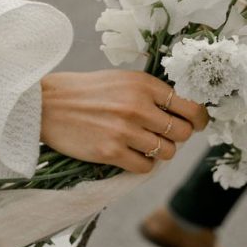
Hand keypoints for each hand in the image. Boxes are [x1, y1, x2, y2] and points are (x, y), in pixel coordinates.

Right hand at [40, 70, 207, 173]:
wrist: (46, 104)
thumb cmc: (88, 92)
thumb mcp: (124, 80)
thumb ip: (152, 92)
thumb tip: (185, 111)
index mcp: (144, 84)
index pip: (189, 106)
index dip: (199, 119)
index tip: (198, 124)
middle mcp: (138, 106)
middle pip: (182, 132)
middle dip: (179, 137)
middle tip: (166, 135)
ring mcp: (125, 130)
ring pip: (168, 152)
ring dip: (161, 152)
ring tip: (145, 144)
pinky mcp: (110, 151)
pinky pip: (145, 166)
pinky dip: (143, 164)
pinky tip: (132, 155)